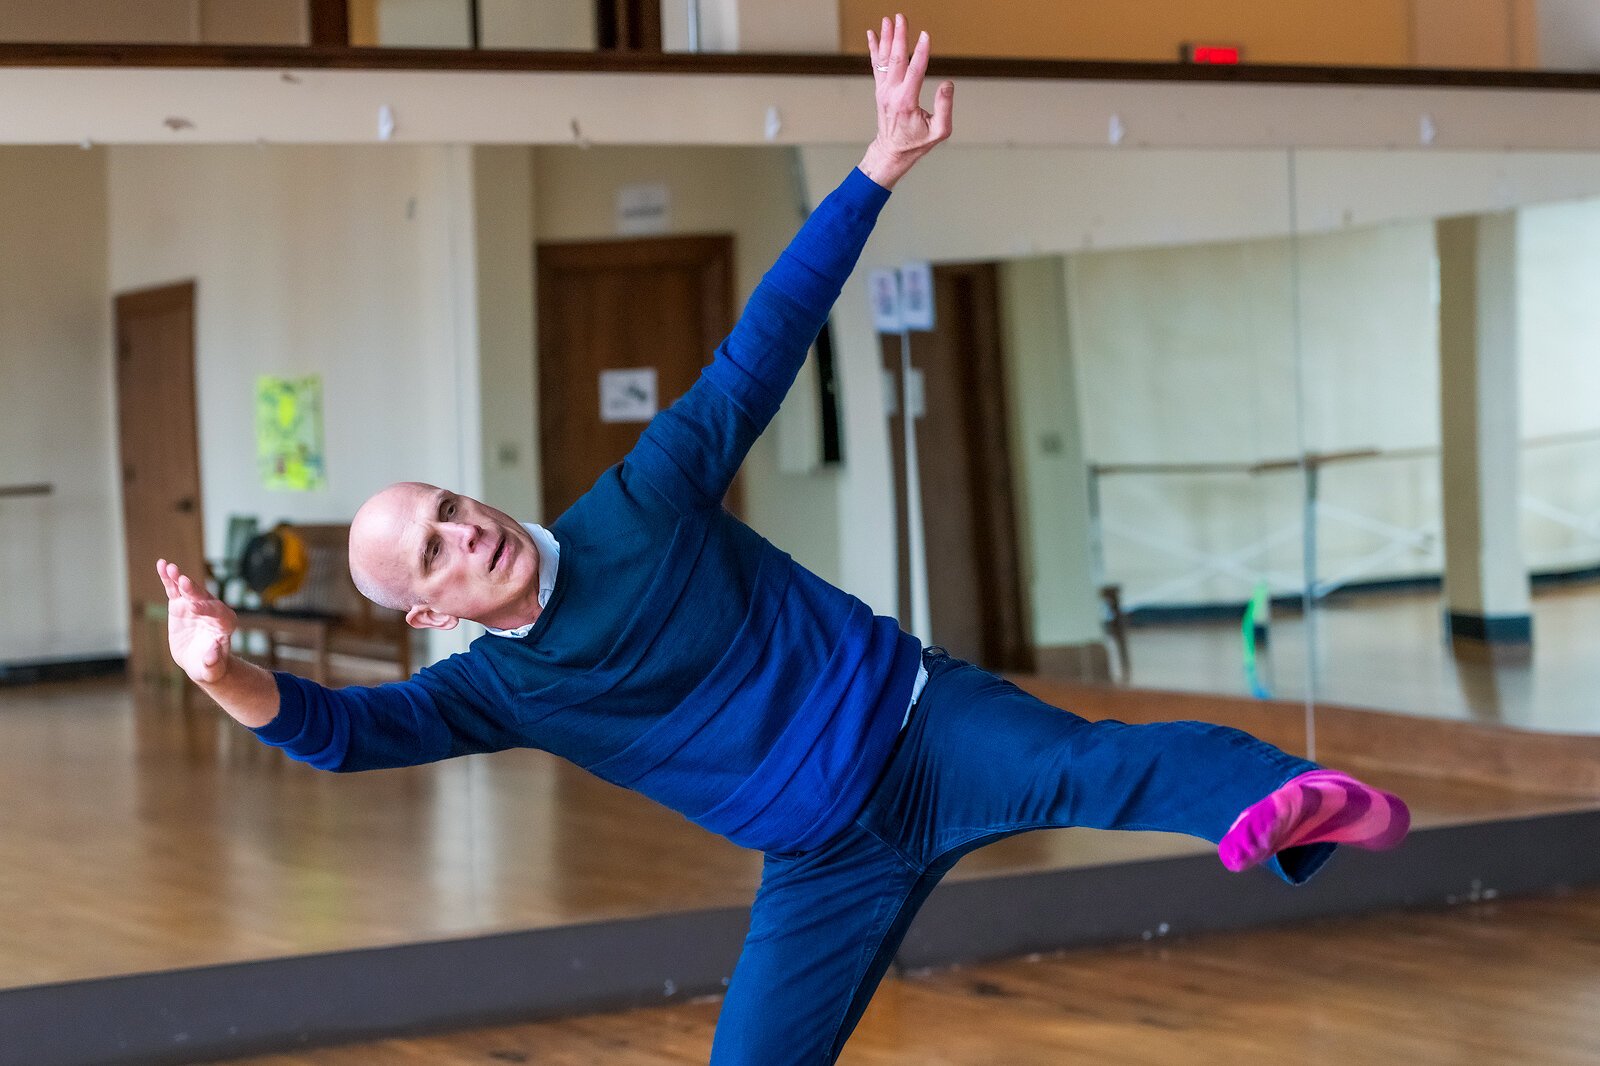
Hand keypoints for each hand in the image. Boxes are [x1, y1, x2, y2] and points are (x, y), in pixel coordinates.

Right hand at [156, 559, 236, 685]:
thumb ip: (213, 663)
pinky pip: (175, 589)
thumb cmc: (210, 667)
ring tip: (170, 568)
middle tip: (184, 582)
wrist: (200, 661)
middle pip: (204, 598)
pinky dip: (168, 578)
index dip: (207, 609)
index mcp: (225, 624)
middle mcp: (212, 611)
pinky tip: (161, 565)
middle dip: (194, 591)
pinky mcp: (181, 605)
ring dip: (180, 578)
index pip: (219, 613)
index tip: (194, 608)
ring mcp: (195, 605)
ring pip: (188, 590)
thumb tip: (213, 655)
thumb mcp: (212, 670)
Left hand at [859, 13, 954, 188]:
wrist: (891, 152)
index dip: (921, 52)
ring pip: (884, 59)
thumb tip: (948, 84)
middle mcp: (891, 94)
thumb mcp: (938, 132)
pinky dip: (874, 49)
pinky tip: (872, 34)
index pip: (915, 71)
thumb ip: (945, 107)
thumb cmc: (916, 143)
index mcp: (906, 102)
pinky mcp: (880, 90)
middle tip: (901, 17)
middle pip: (896, 59)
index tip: (926, 35)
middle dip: (899, 36)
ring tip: (888, 20)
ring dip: (886, 37)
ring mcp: (883, 91)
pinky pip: (876, 65)